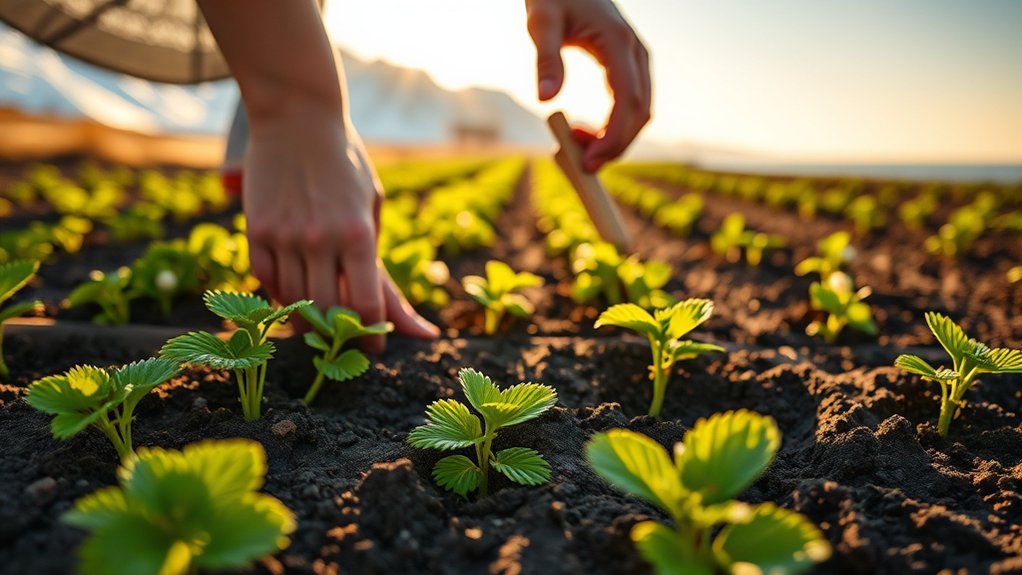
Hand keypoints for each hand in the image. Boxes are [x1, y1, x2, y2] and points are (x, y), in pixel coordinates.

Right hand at [243, 106, 438, 351]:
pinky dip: (278, 294)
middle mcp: (322, 240)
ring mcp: (285, 236)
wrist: (298, 115)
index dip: (372, 335)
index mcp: (359, 234)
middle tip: (345, 343)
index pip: (367, 306)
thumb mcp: (373, 207)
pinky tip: (291, 296)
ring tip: (318, 325)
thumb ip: (378, 262)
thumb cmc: (346, 162)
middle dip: (339, 335)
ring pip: (293, 301)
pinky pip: (266, 279)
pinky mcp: (257, 229)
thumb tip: (414, 321)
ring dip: (306, 320)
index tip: (375, 348)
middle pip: (327, 312)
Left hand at [525, 0, 650, 171]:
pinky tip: (583, 133)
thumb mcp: (542, 23)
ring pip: (638, 112)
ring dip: (614, 138)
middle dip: (615, 145)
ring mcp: (635, 59)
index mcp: (620, 44)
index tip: (590, 162)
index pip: (628, 101)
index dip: (613, 137)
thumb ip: (546, 60)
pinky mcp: (628, 65)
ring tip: (576, 148)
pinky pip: (629, 104)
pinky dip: (612, 126)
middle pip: (640, 113)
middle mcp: (636, 53)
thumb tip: (546, 100)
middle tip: (582, 167)